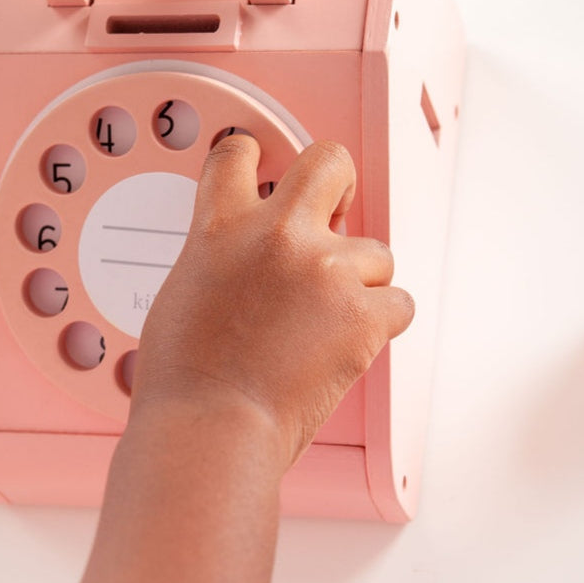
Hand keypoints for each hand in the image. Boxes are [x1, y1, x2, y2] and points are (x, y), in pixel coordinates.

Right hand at [130, 136, 414, 473]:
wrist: (211, 426)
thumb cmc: (185, 378)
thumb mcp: (184, 290)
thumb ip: (223, 257)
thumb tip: (253, 263)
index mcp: (221, 226)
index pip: (238, 156)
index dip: (255, 156)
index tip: (265, 165)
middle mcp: (276, 234)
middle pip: (329, 163)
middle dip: (338, 183)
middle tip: (337, 210)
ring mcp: (325, 271)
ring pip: (377, 252)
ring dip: (360, 282)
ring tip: (326, 323)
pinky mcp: (363, 315)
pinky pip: (399, 303)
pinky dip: (380, 324)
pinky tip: (348, 344)